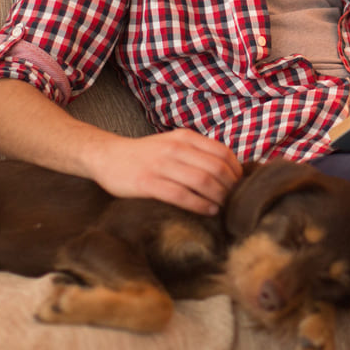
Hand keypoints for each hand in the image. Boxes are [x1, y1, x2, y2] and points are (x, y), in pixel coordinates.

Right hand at [92, 129, 241, 215]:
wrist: (108, 156)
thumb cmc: (145, 155)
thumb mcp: (173, 144)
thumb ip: (196, 152)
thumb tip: (229, 171)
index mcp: (185, 138)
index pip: (222, 153)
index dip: (236, 171)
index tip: (241, 186)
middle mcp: (176, 148)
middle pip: (216, 168)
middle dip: (231, 187)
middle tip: (236, 201)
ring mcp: (162, 165)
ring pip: (202, 181)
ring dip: (219, 197)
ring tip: (224, 207)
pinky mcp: (148, 183)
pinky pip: (181, 195)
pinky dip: (200, 205)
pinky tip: (208, 211)